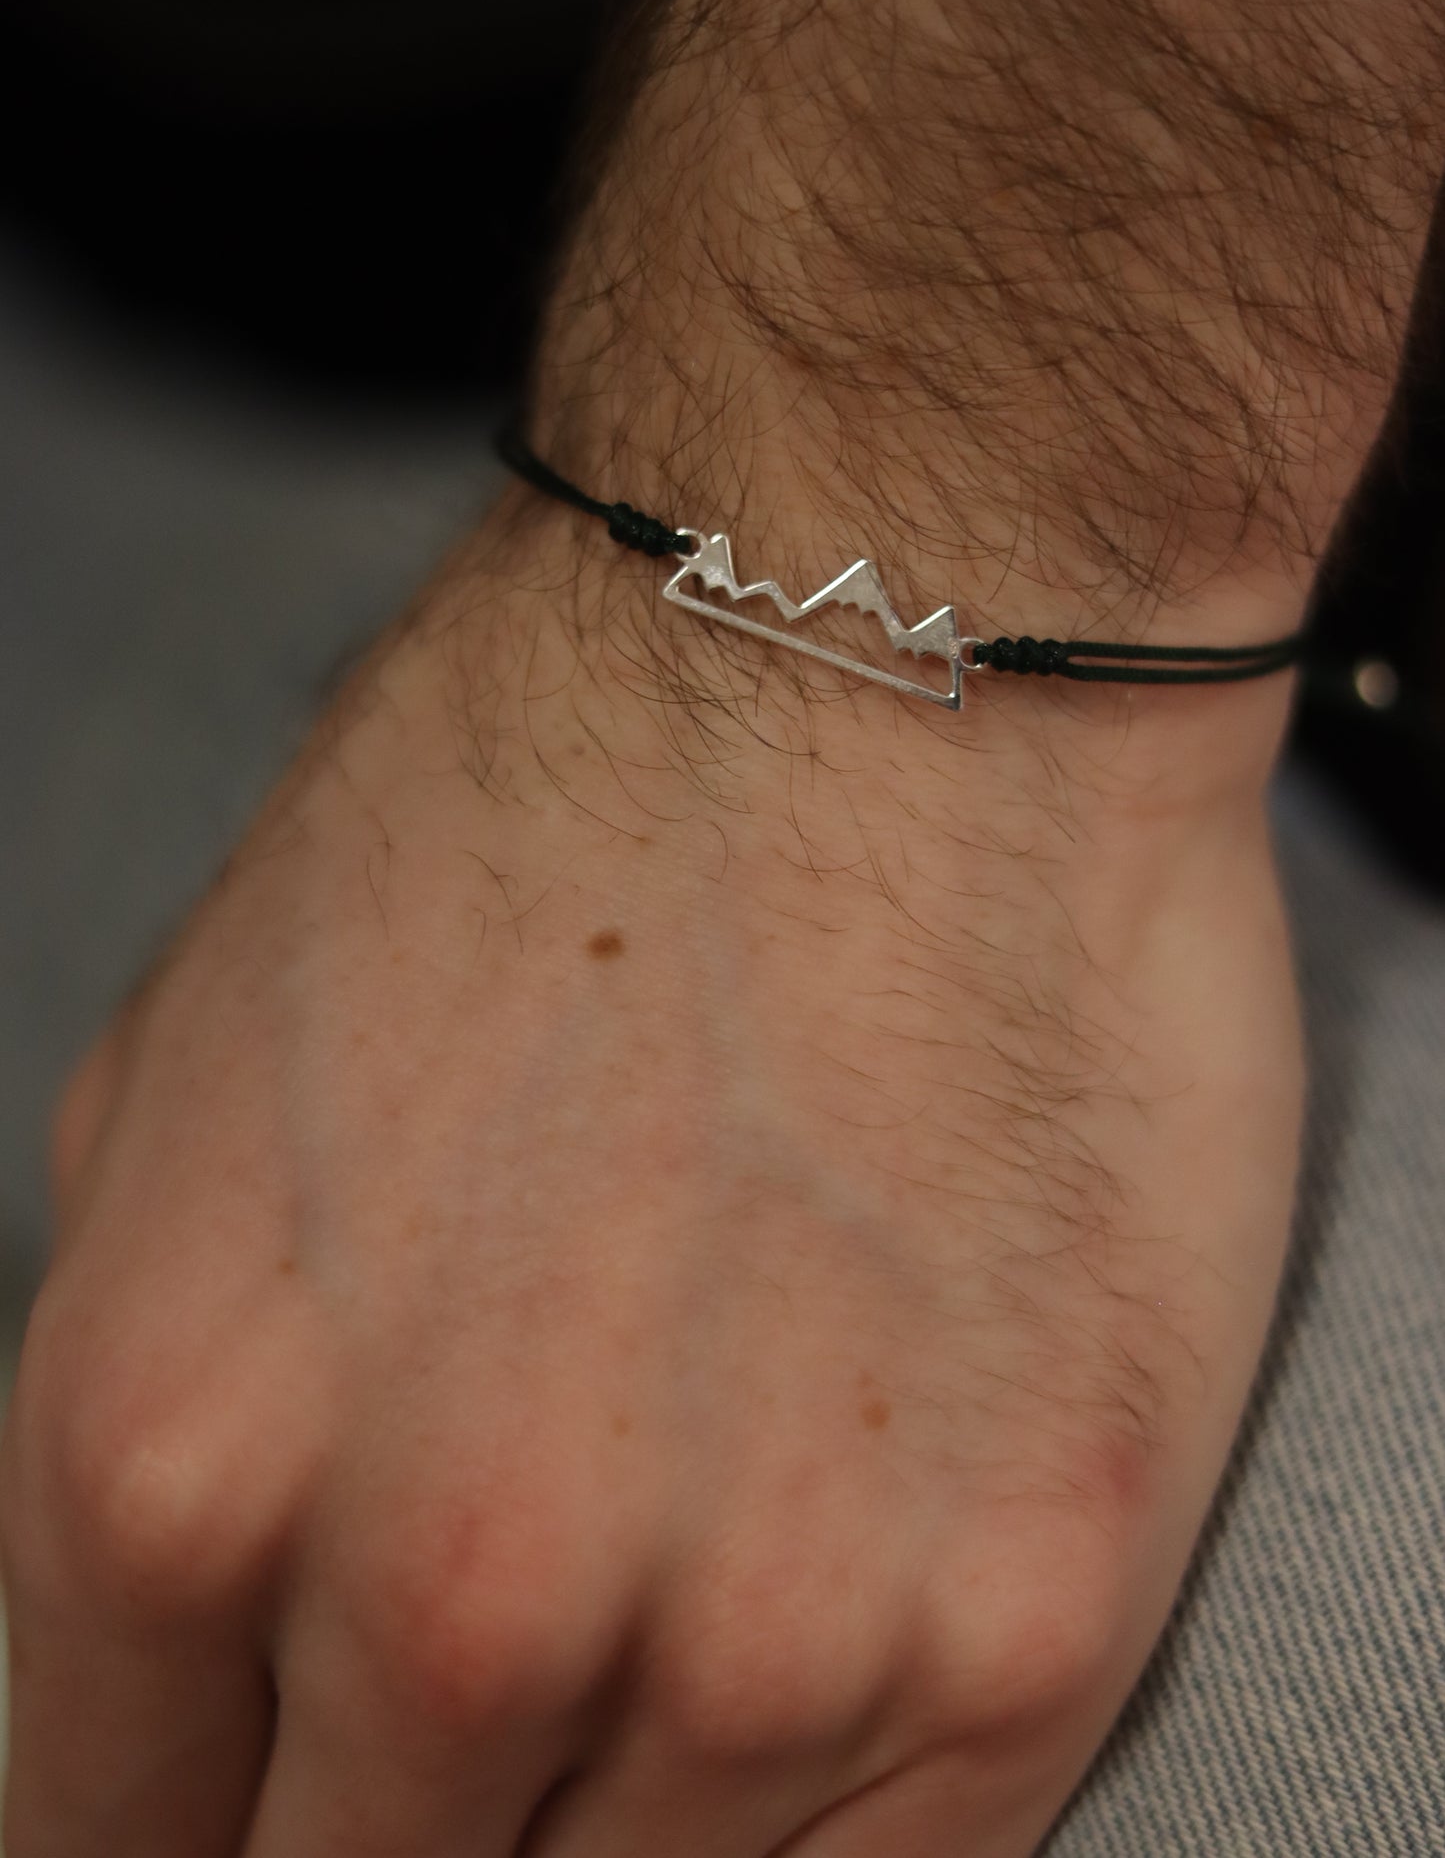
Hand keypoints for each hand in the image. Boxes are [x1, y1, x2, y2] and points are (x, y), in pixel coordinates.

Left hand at [0, 490, 1301, 1854]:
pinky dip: (830, 1820)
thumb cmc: (548, 813)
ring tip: (693, 1558)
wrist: (886, 648)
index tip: (265, 1810)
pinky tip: (829, 1628)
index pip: (115, 1848)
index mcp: (180, 1461)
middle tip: (492, 1690)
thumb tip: (189, 1653)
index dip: (187, 1842)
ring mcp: (764, 1637)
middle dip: (400, 1830)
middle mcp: (458, 1596)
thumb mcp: (185, 1086)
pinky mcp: (1025, 1616)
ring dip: (633, 1804)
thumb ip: (163, 1426)